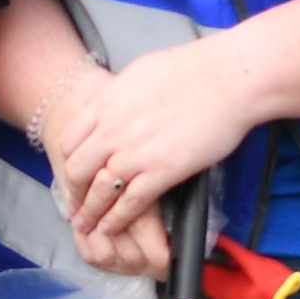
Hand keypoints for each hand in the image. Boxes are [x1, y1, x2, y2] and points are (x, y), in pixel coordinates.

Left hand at [33, 35, 266, 263]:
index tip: (73, 174)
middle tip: (75, 205)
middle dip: (74, 192)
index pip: (70, 141)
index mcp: (106, 103)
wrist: (229, 78)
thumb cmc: (194, 69)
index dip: (69, 162)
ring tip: (87, 226)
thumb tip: (112, 105)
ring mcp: (135, 153)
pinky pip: (129, 204)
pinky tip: (112, 228)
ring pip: (99, 192)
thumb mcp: (140, 74)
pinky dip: (117, 220)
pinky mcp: (162, 172)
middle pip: (77, 170)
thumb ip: (120, 97)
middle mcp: (113, 130)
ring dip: (90, 213)